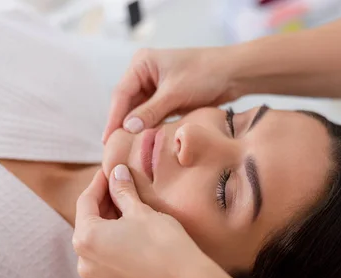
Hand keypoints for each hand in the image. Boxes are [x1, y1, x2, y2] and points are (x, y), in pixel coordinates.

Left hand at [73, 165, 214, 277]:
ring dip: (108, 225)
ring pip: (97, 243)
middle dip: (103, 204)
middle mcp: (84, 262)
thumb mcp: (140, 210)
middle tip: (119, 186)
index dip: (98, 183)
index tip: (109, 171)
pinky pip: (107, 260)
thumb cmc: (163, 243)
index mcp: (86, 238)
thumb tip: (116, 173)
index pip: (85, 202)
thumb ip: (122, 190)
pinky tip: (131, 234)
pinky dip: (114, 245)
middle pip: (88, 223)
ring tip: (126, 208)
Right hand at [103, 47, 239, 142]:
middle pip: (128, 104)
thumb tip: (127, 128)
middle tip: (115, 150)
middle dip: (123, 125)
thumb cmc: (205, 74)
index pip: (121, 94)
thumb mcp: (174, 93)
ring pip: (140, 112)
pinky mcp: (167, 99)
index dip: (114, 118)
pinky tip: (145, 143)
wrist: (233, 74)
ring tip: (127, 151)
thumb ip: (150, 111)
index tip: (107, 139)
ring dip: (137, 129)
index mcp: (142, 64)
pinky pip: (153, 116)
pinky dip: (150, 128)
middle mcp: (145, 74)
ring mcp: (156, 87)